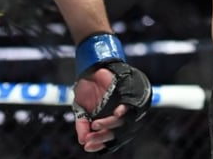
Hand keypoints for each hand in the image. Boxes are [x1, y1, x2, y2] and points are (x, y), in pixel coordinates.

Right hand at [70, 34, 152, 152]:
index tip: (87, 146)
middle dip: (102, 137)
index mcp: (110, 122)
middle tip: (89, 139)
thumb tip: (82, 141)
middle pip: (117, 134)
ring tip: (95, 125)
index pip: (110, 138)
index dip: (99, 144)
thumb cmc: (88, 88)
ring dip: (109, 126)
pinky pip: (131, 105)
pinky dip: (124, 110)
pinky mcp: (130, 94)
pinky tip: (116, 113)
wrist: (92, 67)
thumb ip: (82, 124)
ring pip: (123, 123)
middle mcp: (120, 116)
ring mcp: (126, 106)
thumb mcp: (81, 108)